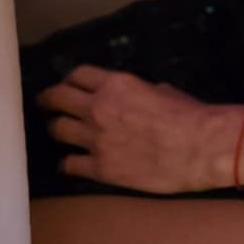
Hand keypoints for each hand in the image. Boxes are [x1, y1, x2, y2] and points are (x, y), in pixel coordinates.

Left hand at [36, 65, 215, 192]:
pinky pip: (70, 164)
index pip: (77, 75)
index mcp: (115, 84)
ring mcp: (95, 139)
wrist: (198, 147)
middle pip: (58, 98)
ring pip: (58, 130)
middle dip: (48, 100)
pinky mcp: (100, 169)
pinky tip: (67, 164)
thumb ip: (138, 92)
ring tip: (56, 131)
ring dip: (56, 128)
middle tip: (45, 105)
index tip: (66, 85)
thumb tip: (134, 98)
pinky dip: (66, 163)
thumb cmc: (188, 114)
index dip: (69, 79)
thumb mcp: (162, 89)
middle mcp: (98, 108)